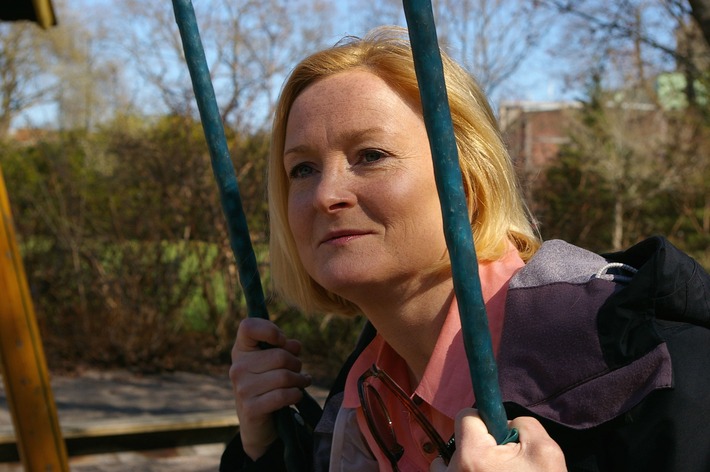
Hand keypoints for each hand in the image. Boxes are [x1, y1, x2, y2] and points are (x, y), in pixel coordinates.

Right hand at [229, 317, 311, 459]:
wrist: (257, 423)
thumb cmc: (268, 385)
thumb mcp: (274, 362)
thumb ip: (285, 347)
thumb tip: (294, 346)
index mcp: (241, 350)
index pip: (248, 326)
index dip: (270, 329)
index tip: (281, 341)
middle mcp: (237, 368)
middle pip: (279, 356)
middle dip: (296, 363)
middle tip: (298, 371)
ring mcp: (242, 389)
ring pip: (284, 376)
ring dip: (300, 380)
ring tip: (302, 382)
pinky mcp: (250, 408)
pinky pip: (282, 395)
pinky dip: (296, 395)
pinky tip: (296, 395)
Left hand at [430, 409, 565, 471]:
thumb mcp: (546, 452)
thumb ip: (524, 424)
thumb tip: (505, 424)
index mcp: (473, 456)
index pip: (465, 417)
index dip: (485, 421)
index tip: (499, 436)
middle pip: (459, 443)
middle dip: (479, 448)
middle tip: (504, 466)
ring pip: (448, 465)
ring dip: (467, 467)